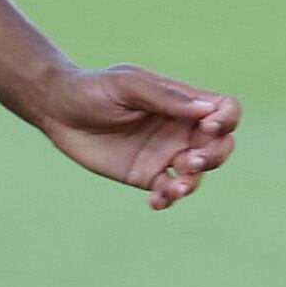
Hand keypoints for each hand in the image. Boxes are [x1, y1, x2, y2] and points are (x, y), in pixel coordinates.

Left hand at [35, 65, 241, 208]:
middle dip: (215, 155)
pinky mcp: (146, 176)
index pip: (224, 110)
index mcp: (182, 101)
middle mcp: (180, 129)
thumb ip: (166, 98)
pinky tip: (156, 200)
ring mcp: (165, 154)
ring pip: (199, 173)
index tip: (208, 126)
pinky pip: (169, 191)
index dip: (226, 119)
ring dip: (194, 181)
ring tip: (174, 187)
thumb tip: (207, 110)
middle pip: (220, 145)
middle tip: (191, 160)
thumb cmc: (94, 89)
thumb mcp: (129, 85)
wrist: (58, 110)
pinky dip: (169, 198)